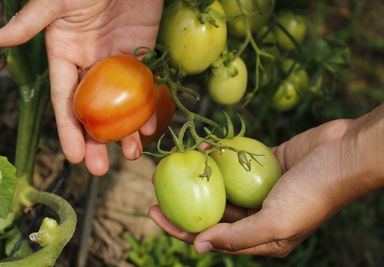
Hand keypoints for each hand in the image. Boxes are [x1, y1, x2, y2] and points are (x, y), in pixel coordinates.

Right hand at [0, 0, 163, 175]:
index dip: (68, 128)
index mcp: (66, 54)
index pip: (64, 99)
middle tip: (101, 169)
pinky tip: (149, 128)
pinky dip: (147, 109)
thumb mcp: (56, 1)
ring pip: (120, 105)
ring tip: (130, 155)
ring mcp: (118, 63)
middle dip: (96, 140)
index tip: (73, 156)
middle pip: (93, 110)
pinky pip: (145, 89)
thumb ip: (31, 22)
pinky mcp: (144, 57)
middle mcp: (91, 64)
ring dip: (124, 132)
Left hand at [149, 104, 383, 255]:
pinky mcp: (264, 166)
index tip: (154, 213)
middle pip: (212, 211)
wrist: (343, 154)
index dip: (180, 229)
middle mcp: (259, 215)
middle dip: (183, 200)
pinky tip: (203, 147)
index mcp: (262, 238)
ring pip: (221, 186)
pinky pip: (234, 164)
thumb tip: (198, 247)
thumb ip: (237, 237)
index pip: (211, 237)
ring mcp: (260, 189)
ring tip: (177, 162)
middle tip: (156, 187)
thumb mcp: (275, 223)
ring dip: (199, 175)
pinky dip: (218, 157)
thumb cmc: (313, 193)